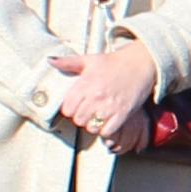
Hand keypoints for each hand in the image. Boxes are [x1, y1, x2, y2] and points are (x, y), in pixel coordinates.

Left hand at [51, 36, 160, 150]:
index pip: (67, 109)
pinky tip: (108, 120)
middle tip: (88, 110)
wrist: (140, 64)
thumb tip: (50, 61)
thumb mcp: (89, 59)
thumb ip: (68, 62)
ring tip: (97, 116)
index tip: (76, 106)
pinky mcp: (123, 113)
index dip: (70, 109)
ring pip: (91, 128)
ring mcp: (110, 106)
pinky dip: (106, 129)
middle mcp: (96, 96)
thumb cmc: (114, 63)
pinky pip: (107, 131)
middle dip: (81, 117)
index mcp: (85, 84)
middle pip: (78, 120)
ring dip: (93, 124)